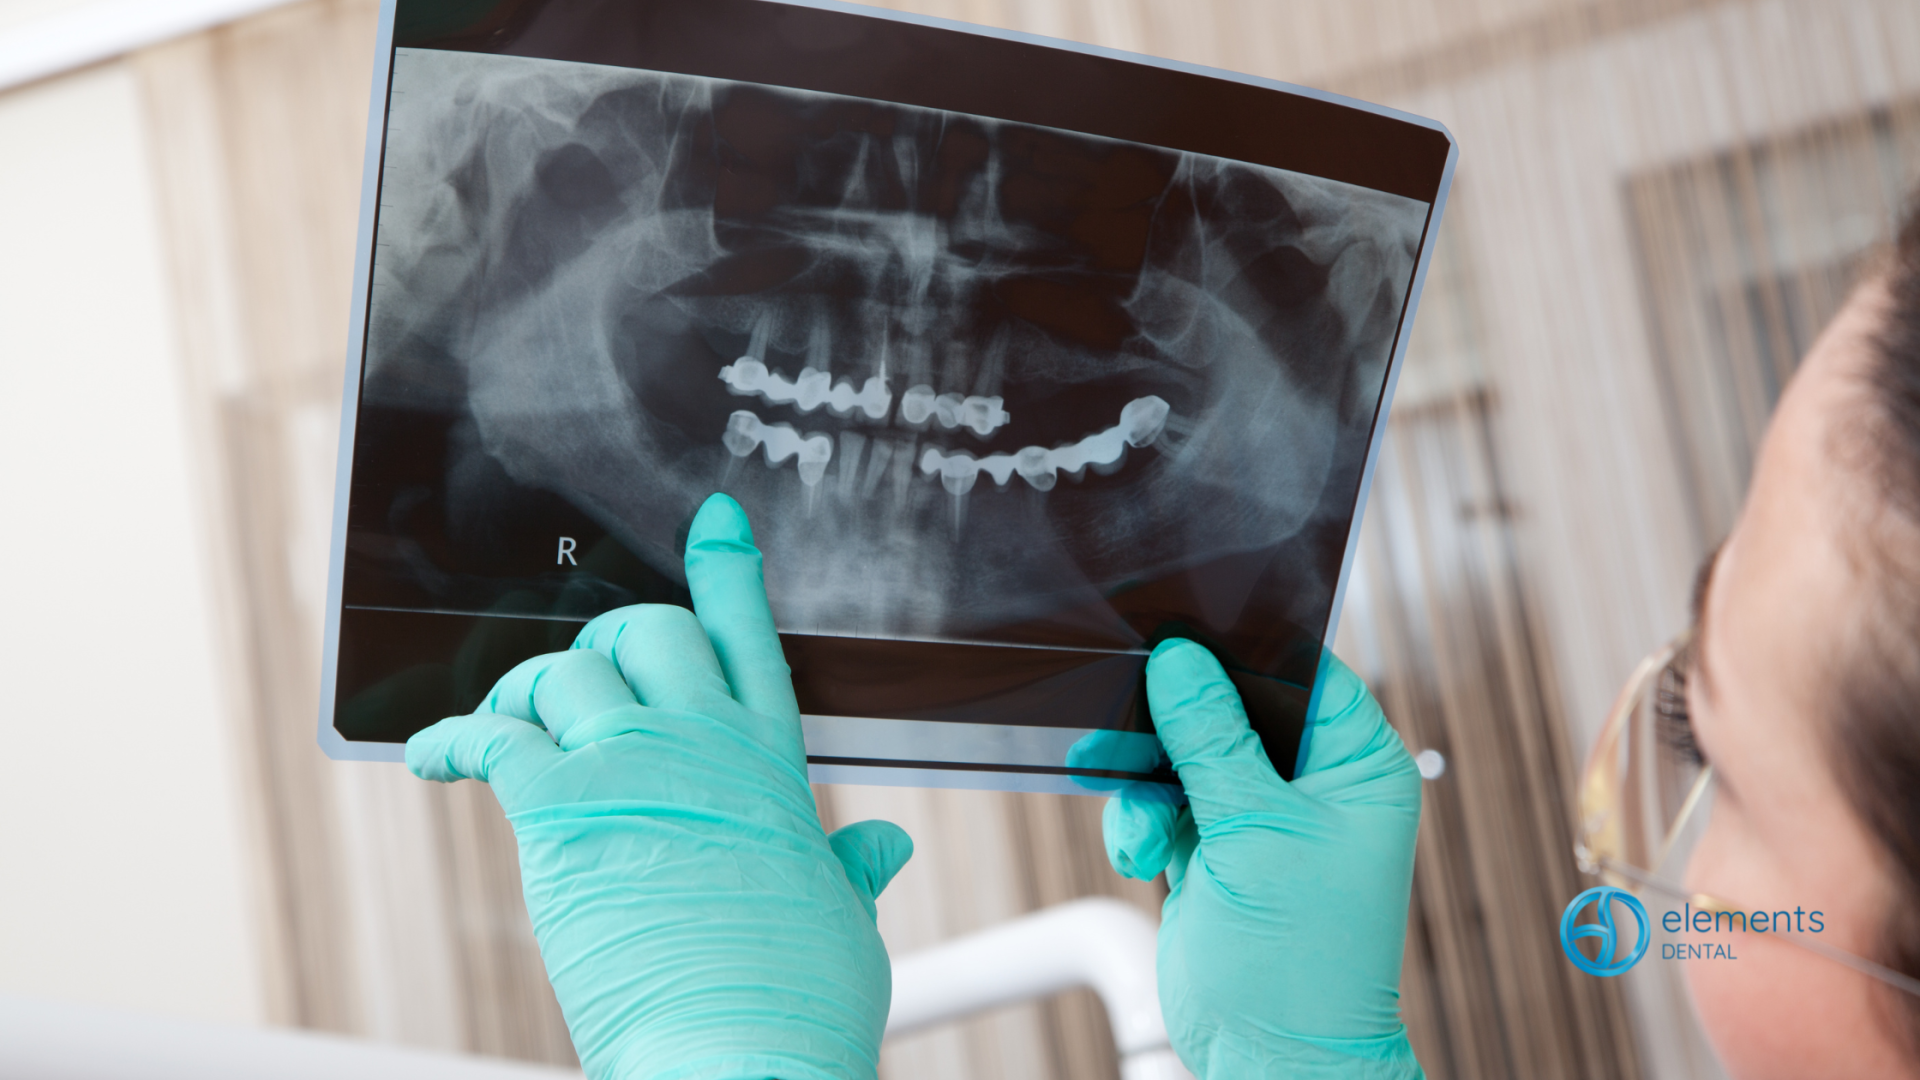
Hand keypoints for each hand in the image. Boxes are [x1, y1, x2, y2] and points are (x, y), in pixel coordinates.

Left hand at [407, 494, 911, 1079]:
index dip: (726, 570)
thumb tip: (886, 848)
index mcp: (772, 762)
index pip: (747, 637)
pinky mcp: (564, 810)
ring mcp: (635, 766)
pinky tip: (434, 756)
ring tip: (511, 727)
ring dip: (527, 691)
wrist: (747, 1053)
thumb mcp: (842, 920)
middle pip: (646, 631)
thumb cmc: (798, 1000)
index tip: (713, 522)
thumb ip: (855, 870)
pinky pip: (489, 739)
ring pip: (563, 669)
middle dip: (608, 643)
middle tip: (583, 684)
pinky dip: (451, 739)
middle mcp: (705, 743)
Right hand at [1104, 640, 1422, 1078]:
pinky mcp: (1215, 849)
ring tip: (1145, 828)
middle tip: (1137, 723)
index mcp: (1357, 766)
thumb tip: (1179, 660)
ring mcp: (1261, 817)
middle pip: (1233, 708)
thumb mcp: (1254, 831)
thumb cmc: (1301, 961)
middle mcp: (1314, 785)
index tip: (1184, 637)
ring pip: (1186, 753)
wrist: (1269, 1060)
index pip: (1303, 673)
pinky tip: (1139, 852)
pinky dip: (1141, 820)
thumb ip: (1211, 739)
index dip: (1245, 651)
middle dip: (1178, 722)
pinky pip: (1164, 801)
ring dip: (1151, 782)